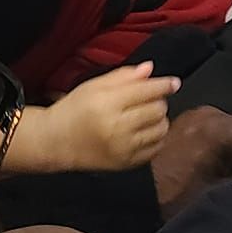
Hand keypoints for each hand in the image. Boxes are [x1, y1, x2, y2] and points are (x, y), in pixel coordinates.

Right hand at [41, 63, 179, 170]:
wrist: (57, 142)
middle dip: (158, 101)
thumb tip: (150, 69)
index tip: (174, 83)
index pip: (146, 91)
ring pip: (161, 129)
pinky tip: (144, 131)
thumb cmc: (75, 110)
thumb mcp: (94, 86)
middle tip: (149, 99)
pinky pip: (156, 148)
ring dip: (159, 119)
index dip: (164, 85)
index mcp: (107, 103)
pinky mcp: (127, 163)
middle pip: (157, 109)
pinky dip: (156, 137)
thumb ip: (124, 76)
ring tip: (146, 115)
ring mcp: (124, 148)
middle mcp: (117, 127)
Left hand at [151, 104, 231, 215]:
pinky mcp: (192, 123)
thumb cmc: (165, 200)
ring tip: (214, 185)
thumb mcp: (218, 197)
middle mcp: (213, 115)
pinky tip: (208, 177)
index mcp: (221, 131)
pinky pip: (227, 139)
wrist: (117, 193)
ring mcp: (200, 117)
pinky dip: (230, 157)